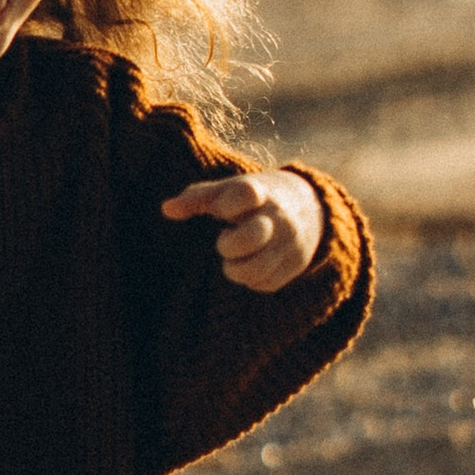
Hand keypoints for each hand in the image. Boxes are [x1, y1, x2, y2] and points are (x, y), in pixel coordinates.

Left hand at [162, 169, 325, 292]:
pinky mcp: (296, 264)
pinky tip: (251, 263)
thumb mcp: (228, 190)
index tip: (219, 212)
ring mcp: (290, 242)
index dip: (227, 205)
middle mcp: (279, 216)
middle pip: (251, 237)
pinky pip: (266, 284)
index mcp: (259, 191)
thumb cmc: (252, 198)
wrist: (308, 204)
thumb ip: (196, 198)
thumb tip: (166, 210)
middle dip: (228, 245)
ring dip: (235, 269)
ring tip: (234, 259)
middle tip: (225, 240)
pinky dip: (252, 279)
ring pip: (256, 270)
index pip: (246, 193)